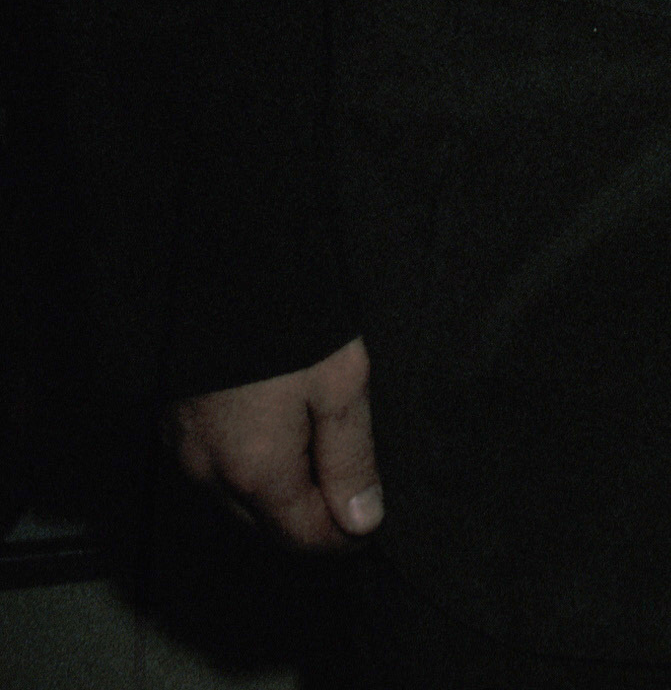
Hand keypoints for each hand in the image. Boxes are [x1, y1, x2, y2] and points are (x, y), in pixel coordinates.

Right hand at [169, 336, 382, 549]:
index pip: (302, 538)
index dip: (344, 536)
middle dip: (310, 516)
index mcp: (255, 471)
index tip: (372, 518)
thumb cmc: (292, 317)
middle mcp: (209, 473)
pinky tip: (277, 431)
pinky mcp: (171, 422)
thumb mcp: (340, 380)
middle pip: (268, 526)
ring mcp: (183, 450)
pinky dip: (248, 467)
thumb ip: (351, 457)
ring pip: (238, 501)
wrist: (226, 259)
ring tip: (319, 452)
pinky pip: (215, 470)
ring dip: (278, 493)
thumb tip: (363, 522)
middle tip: (352, 483)